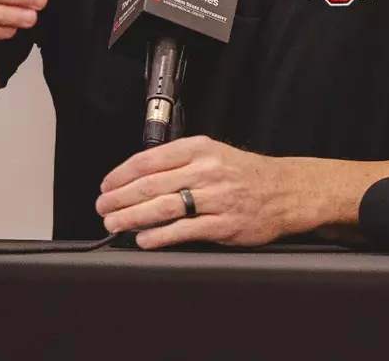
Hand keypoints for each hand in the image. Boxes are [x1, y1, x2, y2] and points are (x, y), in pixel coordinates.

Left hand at [96, 137, 301, 248]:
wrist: (286, 191)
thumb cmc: (246, 174)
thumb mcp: (214, 154)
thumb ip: (180, 163)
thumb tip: (139, 180)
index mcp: (199, 149)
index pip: (149, 159)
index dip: (122, 174)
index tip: (107, 185)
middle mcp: (206, 170)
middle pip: (151, 184)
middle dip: (120, 198)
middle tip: (103, 207)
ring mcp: (216, 197)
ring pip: (164, 207)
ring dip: (133, 217)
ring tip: (115, 223)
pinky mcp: (224, 223)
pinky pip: (185, 230)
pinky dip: (160, 236)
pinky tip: (145, 239)